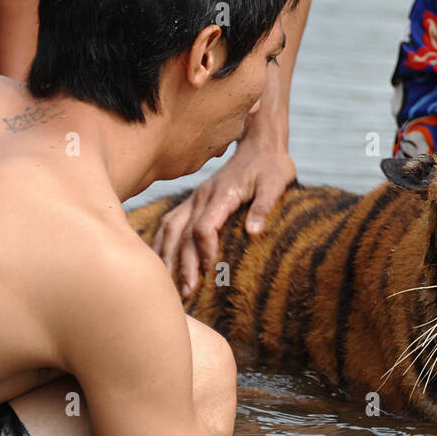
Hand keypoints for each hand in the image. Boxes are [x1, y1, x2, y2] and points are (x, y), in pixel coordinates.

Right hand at [153, 124, 295, 296]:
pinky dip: (162, 241)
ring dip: (167, 255)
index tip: (211, 270)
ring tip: (168, 282)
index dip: (204, 250)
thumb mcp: (276, 182)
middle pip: (183, 233)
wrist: (261, 144)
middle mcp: (203, 197)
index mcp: (221, 194)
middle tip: (186, 291)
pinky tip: (160, 258)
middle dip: (183, 263)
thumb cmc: (271, 165)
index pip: (203, 227)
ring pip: (170, 228)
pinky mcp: (195, 200)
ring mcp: (196, 198)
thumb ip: (264, 206)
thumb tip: (252, 232)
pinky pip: (171, 221)